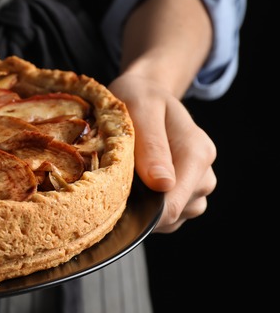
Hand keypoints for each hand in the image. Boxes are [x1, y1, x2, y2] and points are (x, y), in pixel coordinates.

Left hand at [108, 75, 216, 232]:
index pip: (173, 203)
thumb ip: (152, 145)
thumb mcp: (140, 108)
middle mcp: (203, 172)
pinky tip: (130, 188)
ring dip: (144, 209)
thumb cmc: (139, 97)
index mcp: (197, 152)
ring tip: (121, 181)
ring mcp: (196, 184)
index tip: (110, 206)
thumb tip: (162, 185)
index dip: (142, 213)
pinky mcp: (184, 192)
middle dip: (140, 208)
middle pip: (173, 214)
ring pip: (171, 219)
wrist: (145, 93)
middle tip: (109, 187)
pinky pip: (167, 216)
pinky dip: (147, 209)